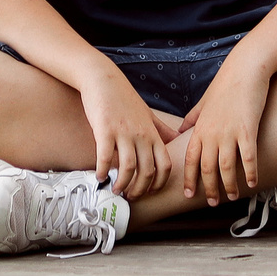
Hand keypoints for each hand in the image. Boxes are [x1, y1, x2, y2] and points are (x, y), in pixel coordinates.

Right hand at [77, 66, 182, 196]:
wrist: (103, 79)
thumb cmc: (124, 98)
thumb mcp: (148, 114)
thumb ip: (161, 129)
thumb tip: (177, 139)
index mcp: (152, 133)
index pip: (164, 165)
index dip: (158, 183)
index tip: (149, 191)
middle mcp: (141, 135)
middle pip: (147, 171)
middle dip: (140, 190)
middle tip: (130, 196)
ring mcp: (123, 132)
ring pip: (128, 167)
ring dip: (122, 184)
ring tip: (116, 190)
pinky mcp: (104, 130)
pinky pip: (104, 157)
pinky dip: (102, 171)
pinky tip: (99, 177)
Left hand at [181, 59, 272, 204]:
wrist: (245, 69)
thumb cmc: (225, 84)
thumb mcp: (204, 102)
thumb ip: (192, 118)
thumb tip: (181, 129)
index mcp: (199, 128)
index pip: (190, 159)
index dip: (189, 178)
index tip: (188, 194)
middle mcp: (211, 133)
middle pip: (207, 168)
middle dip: (209, 188)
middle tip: (212, 203)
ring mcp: (229, 133)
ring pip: (226, 168)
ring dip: (229, 186)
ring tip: (233, 197)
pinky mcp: (248, 130)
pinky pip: (248, 158)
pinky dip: (250, 173)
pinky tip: (252, 183)